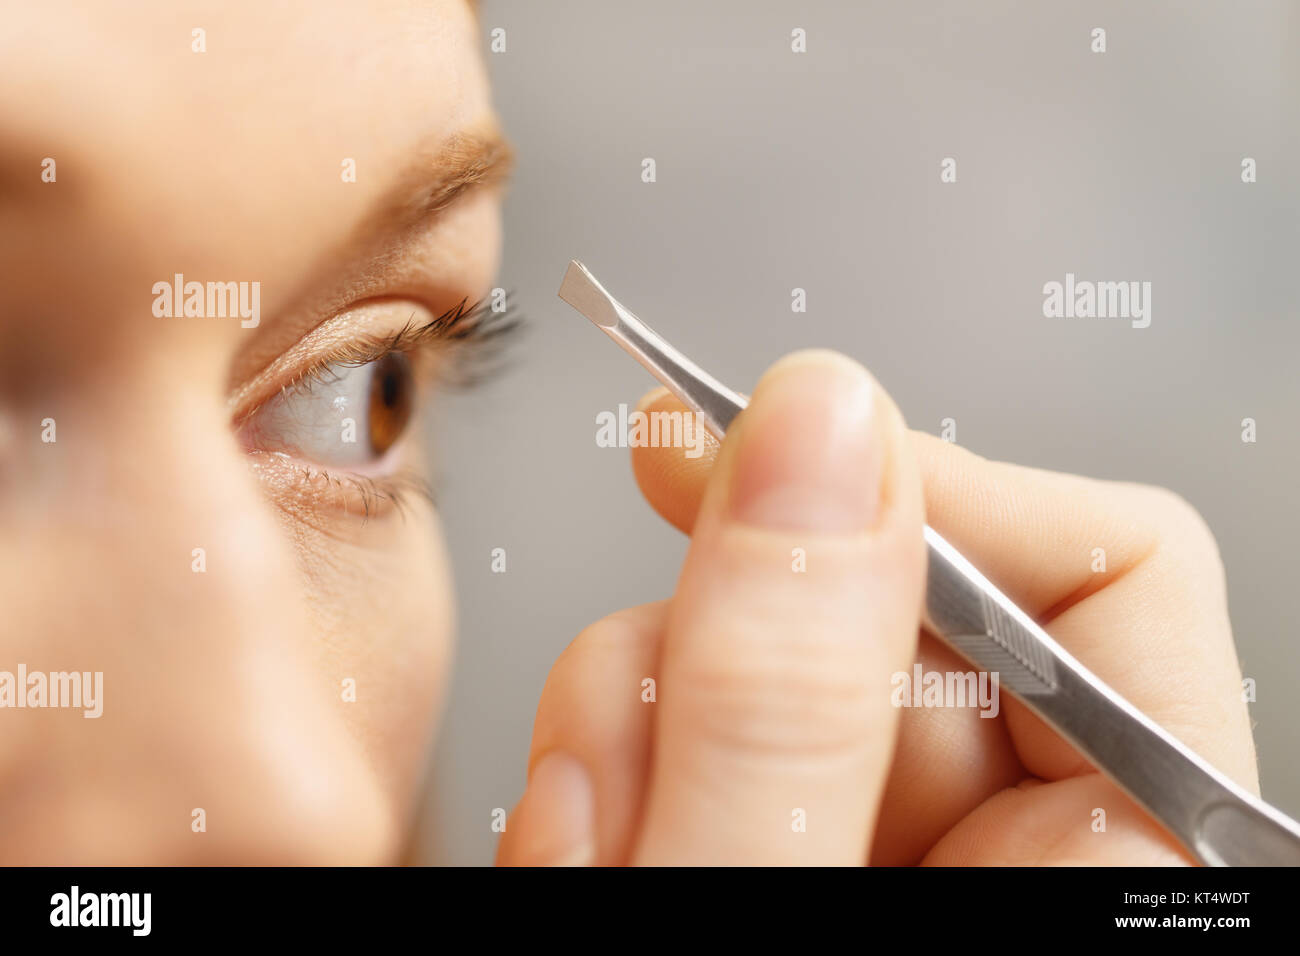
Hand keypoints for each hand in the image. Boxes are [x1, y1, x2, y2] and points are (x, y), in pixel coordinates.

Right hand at [497, 350, 1254, 864]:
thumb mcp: (756, 904)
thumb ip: (789, 701)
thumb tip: (816, 431)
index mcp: (1111, 859)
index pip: (1110, 567)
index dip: (934, 484)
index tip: (767, 462)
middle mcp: (1010, 840)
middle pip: (886, 602)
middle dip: (720, 642)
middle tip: (634, 718)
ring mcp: (881, 835)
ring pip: (761, 658)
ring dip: (638, 723)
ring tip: (596, 835)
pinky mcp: (781, 837)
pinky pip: (696, 729)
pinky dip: (616, 772)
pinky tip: (595, 843)